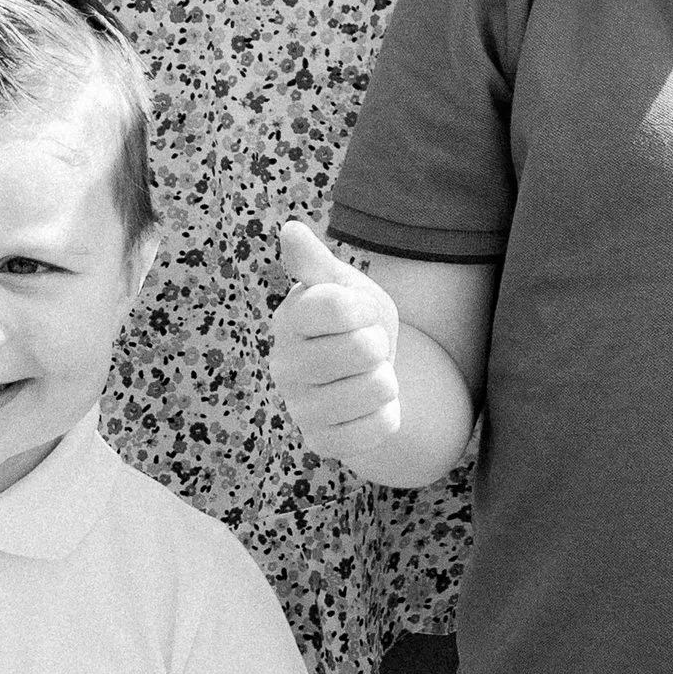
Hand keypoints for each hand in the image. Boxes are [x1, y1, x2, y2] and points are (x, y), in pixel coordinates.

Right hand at [270, 220, 403, 461]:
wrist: (360, 375)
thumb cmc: (351, 321)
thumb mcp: (342, 285)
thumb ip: (316, 262)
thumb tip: (290, 230)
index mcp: (290, 319)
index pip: (339, 307)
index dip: (364, 308)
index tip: (360, 312)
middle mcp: (284, 365)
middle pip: (363, 350)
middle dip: (379, 344)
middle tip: (367, 347)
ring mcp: (300, 408)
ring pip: (376, 389)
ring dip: (386, 379)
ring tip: (368, 375)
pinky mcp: (322, 443)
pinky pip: (379, 426)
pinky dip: (388, 414)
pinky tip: (370, 407)